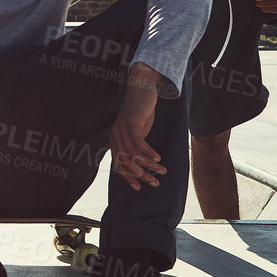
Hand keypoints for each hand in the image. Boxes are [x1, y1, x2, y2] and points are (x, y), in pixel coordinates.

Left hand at [109, 62, 166, 190]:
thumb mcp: (137, 131)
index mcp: (114, 140)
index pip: (118, 165)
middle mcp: (115, 135)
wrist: (141, 88)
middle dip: (141, 176)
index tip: (139, 188)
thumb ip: (136, 146)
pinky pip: (139, 143)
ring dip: (148, 166)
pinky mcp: (131, 122)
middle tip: (156, 183)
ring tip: (162, 171)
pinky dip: (148, 152)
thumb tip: (141, 164)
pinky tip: (158, 158)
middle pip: (126, 162)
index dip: (128, 178)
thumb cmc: (140, 112)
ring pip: (133, 154)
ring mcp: (121, 128)